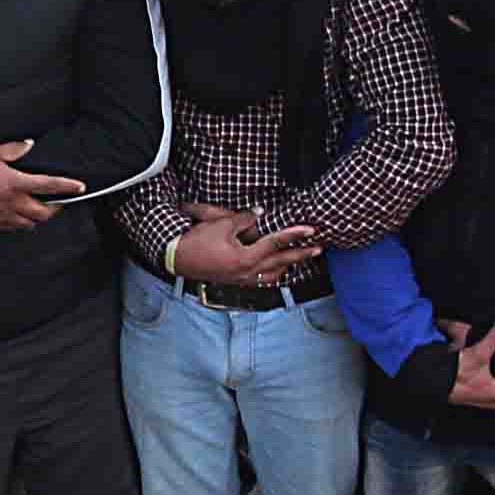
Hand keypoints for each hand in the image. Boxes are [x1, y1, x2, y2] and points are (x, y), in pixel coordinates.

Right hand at [170, 205, 322, 287]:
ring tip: (299, 259)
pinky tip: (275, 270)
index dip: (294, 235)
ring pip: (272, 275)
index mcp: (246, 258)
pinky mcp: (235, 281)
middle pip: (280, 263)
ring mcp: (241, 279)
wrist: (176, 258)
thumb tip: (260, 213)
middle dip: (301, 255)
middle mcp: (247, 272)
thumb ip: (244, 219)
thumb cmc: (197, 240)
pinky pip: (259, 280)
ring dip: (287, 266)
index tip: (310, 229)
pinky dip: (271, 274)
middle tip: (318, 249)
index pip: (276, 243)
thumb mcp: (221, 224)